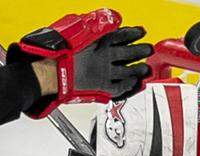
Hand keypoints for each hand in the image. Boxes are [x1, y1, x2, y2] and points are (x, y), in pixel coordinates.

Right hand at [10, 9, 152, 118]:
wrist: (51, 73)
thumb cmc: (56, 52)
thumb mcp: (73, 30)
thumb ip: (90, 27)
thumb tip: (103, 22)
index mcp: (100, 40)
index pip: (123, 35)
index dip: (134, 33)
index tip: (140, 32)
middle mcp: (106, 57)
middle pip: (130, 53)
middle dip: (142, 50)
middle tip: (148, 49)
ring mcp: (106, 73)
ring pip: (129, 71)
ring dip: (139, 69)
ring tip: (146, 69)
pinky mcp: (102, 88)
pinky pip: (120, 88)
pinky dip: (128, 86)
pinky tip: (133, 84)